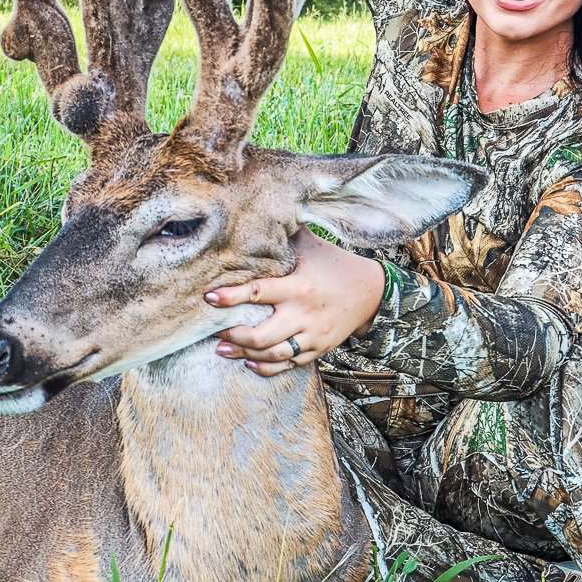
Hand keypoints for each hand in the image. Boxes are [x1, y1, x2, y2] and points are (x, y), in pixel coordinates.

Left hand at [205, 227, 384, 375]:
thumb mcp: (311, 246)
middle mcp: (304, 315)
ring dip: (244, 355)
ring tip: (222, 349)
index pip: (258, 292)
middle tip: (215, 332)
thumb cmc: (335, 264)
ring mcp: (312, 336)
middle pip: (262, 336)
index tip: (209, 297)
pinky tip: (249, 363)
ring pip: (273, 355)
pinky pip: (288, 365)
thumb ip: (283, 235)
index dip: (231, 297)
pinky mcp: (318, 350)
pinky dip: (266, 367)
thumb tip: (255, 213)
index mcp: (299, 287)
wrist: (372, 292)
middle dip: (235, 336)